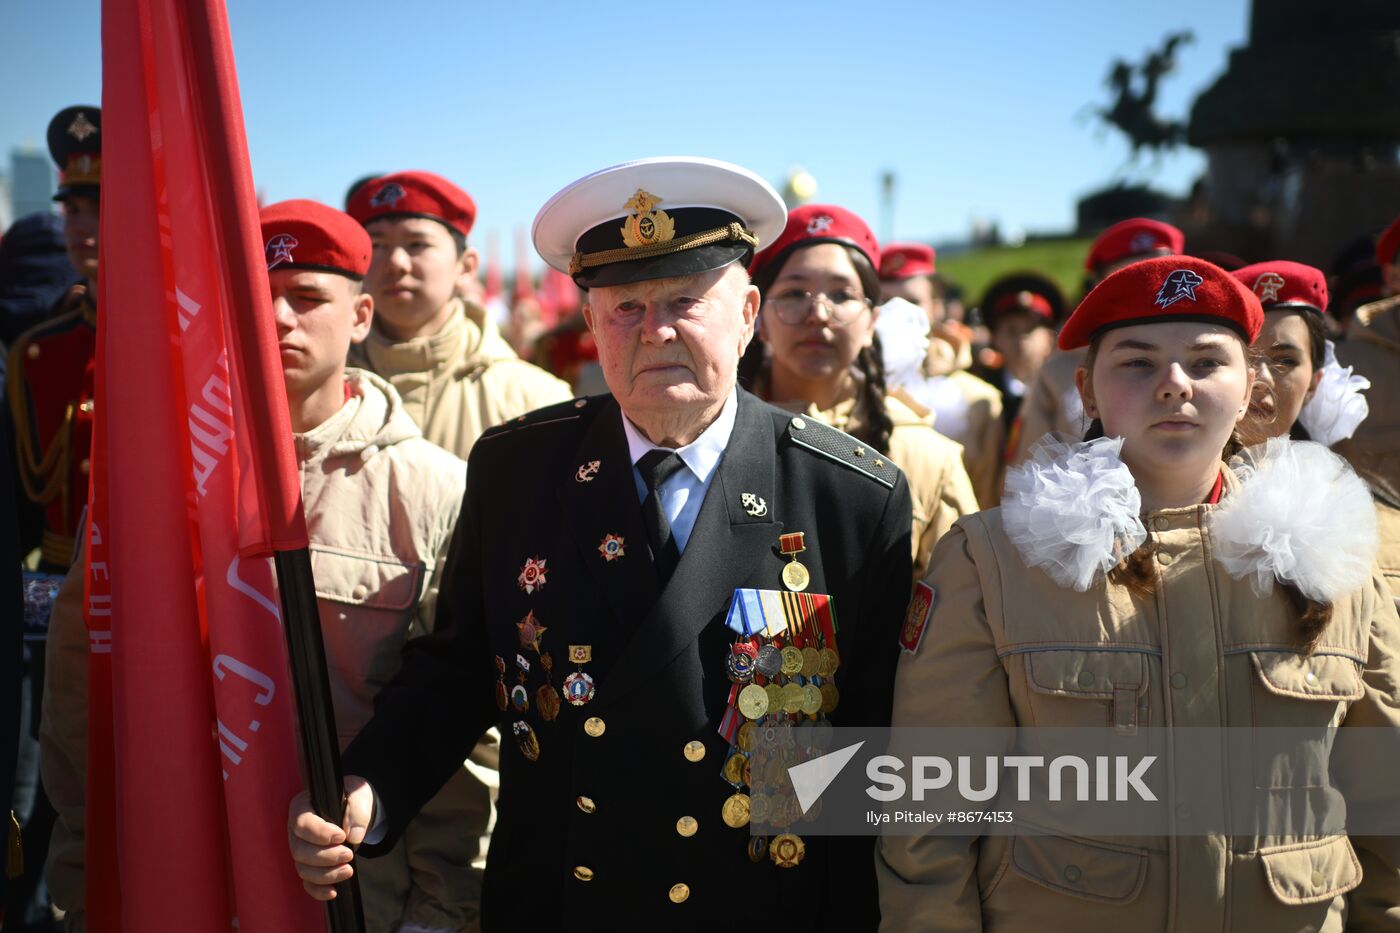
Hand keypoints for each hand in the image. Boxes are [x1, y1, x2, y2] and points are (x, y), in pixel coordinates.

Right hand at [287, 775, 374, 899]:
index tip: (341, 837)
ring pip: (303, 868)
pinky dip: (318, 890)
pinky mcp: (307, 865)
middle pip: (300, 850)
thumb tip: (354, 835)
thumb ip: (357, 811)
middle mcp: (295, 830)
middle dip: (325, 857)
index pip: (302, 823)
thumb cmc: (351, 796)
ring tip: (348, 871)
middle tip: (348, 855)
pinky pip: (307, 882)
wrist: (354, 808)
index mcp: (302, 806)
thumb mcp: (358, 793)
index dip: (320, 833)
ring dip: (325, 874)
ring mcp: (300, 849)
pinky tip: (333, 891)